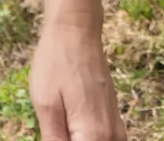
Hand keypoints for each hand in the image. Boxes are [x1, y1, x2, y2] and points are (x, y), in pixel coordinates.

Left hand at [29, 16, 124, 140]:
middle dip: (68, 139)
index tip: (53, 131)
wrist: (76, 33)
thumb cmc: (56, 64)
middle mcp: (113, 136)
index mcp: (94, 135)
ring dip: (79, 137)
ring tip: (59, 123)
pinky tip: (71, 128)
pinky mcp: (116, 121)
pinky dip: (88, 138)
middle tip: (53, 125)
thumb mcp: (44, 103)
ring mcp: (118, 129)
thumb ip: (53, 139)